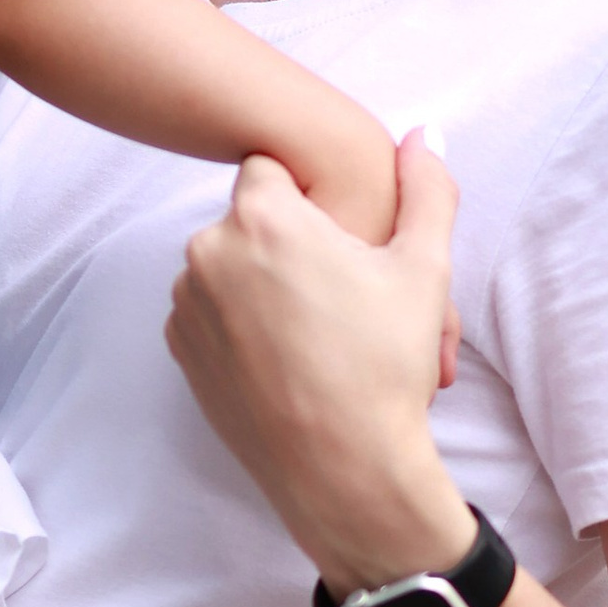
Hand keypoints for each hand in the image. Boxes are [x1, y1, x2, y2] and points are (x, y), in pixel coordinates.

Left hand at [166, 130, 473, 592]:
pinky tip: (288, 355)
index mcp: (262, 217)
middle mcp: (208, 251)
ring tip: (317, 329)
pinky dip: (240, 321)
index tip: (337, 231)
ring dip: (261, 279)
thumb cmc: (386, 367)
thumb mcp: (424, 270)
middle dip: (288, 240)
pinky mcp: (181, 350)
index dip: (309, 192)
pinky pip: (210, 311)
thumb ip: (426, 190)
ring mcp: (187, 304)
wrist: (345, 471)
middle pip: (250, 218)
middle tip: (340, 290)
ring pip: (228, 265)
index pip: (272, 165)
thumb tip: (425, 135)